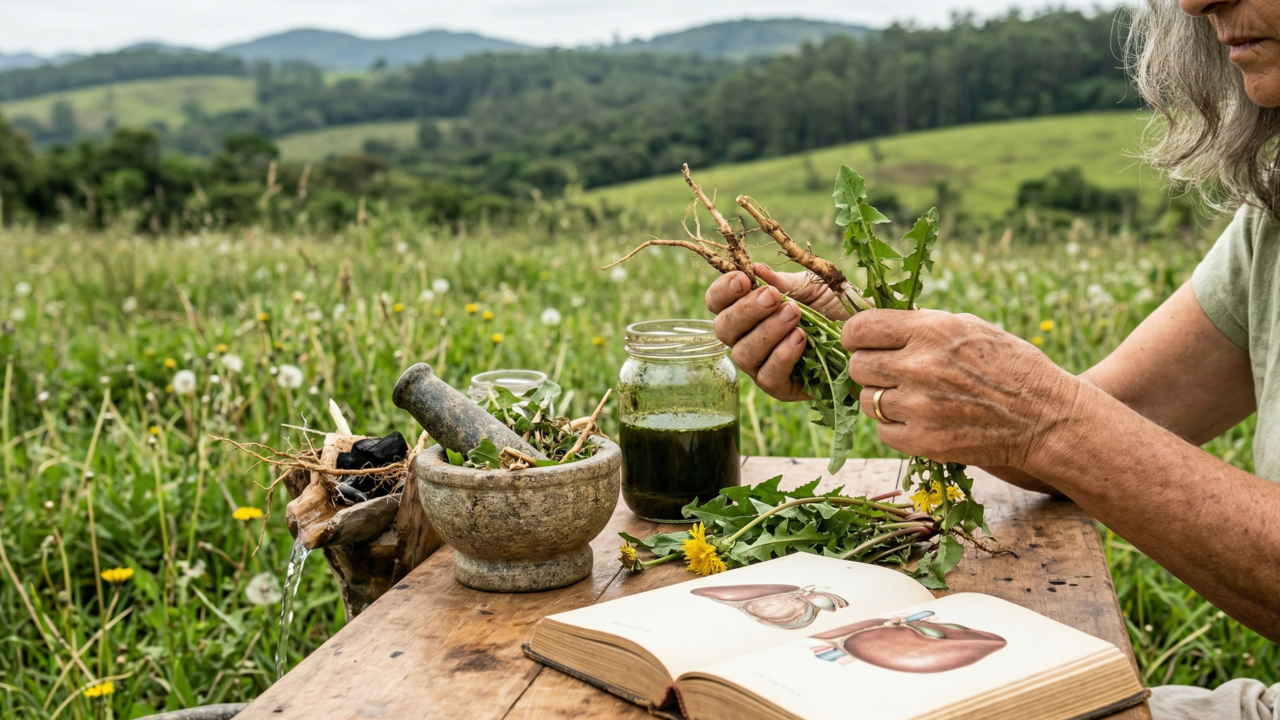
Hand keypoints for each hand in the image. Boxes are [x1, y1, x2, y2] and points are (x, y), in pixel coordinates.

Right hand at [705, 263, 850, 401]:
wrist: (868, 334)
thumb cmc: (834, 307)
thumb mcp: (811, 286)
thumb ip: (784, 282)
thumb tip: (756, 269)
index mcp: (747, 311)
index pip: (717, 303)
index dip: (723, 291)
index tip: (743, 279)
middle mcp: (746, 339)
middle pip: (723, 329)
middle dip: (745, 311)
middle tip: (771, 297)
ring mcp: (760, 365)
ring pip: (742, 354)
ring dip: (766, 332)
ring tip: (793, 315)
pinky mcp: (780, 388)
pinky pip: (768, 376)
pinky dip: (782, 356)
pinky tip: (800, 339)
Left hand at [844, 309, 1081, 469]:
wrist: (1046, 418)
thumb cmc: (1009, 366)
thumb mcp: (969, 327)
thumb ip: (921, 325)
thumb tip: (875, 324)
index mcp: (931, 330)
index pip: (860, 328)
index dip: (856, 336)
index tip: (862, 342)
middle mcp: (920, 366)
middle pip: (857, 366)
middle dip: (869, 368)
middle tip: (890, 372)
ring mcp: (920, 407)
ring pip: (867, 401)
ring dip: (882, 399)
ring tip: (911, 396)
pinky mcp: (923, 441)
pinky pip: (883, 432)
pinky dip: (895, 427)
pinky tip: (920, 419)